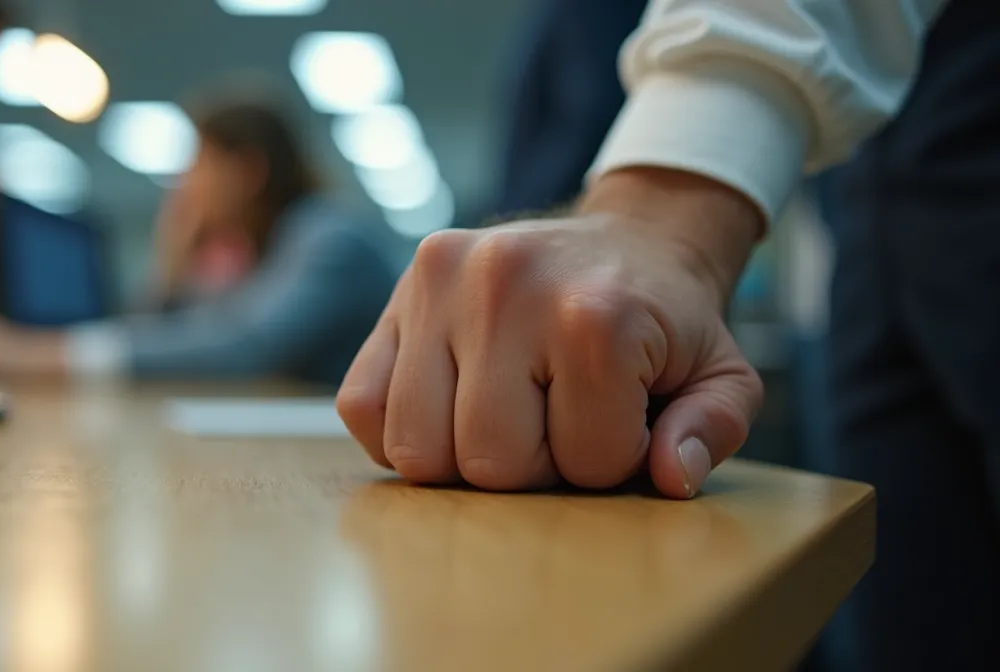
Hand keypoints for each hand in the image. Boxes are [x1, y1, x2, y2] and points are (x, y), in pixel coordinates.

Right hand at [336, 169, 764, 497]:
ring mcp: (440, 282)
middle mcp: (505, 286)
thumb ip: (712, 428)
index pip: (580, 463)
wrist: (627, 240)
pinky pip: (361, 405)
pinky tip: (448, 409)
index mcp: (596, 314)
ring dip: (462, 452)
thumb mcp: (722, 375)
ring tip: (506, 411)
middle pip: (486, 461)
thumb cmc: (666, 324)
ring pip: (415, 446)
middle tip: (556, 420)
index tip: (617, 420)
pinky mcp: (398, 291)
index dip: (604, 461)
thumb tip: (669, 475)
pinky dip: (398, 429)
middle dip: (528, 466)